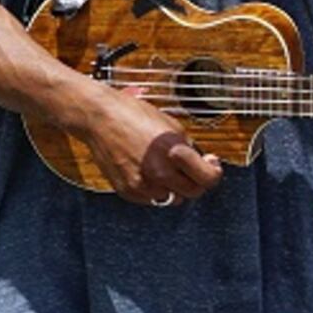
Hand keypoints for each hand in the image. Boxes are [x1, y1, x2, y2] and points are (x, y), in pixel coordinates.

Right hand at [81, 84, 223, 207]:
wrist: (100, 118)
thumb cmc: (131, 114)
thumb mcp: (171, 125)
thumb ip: (188, 148)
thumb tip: (200, 162)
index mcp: (173, 153)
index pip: (208, 179)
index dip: (213, 171)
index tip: (210, 164)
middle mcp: (158, 173)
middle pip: (192, 193)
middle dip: (194, 180)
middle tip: (189, 167)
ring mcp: (142, 185)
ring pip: (171, 199)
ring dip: (172, 186)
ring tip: (162, 166)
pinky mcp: (127, 191)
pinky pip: (150, 198)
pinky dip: (153, 188)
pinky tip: (146, 169)